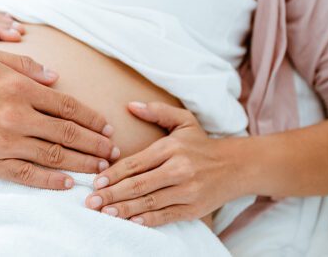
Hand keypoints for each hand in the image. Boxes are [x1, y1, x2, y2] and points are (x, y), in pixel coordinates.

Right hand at [0, 40, 119, 189]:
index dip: (91, 119)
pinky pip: (27, 174)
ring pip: (53, 156)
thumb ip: (25, 65)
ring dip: (81, 164)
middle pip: (68, 133)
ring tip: (99, 169)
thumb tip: (54, 77)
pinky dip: (51, 180)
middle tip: (113, 153)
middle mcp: (17, 115)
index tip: (106, 128)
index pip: (67, 106)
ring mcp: (3, 141)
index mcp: (20, 87)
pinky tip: (67, 183)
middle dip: (95, 144)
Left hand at [85, 102, 243, 226]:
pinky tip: (131, 222)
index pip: (136, 163)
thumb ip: (156, 112)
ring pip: (150, 202)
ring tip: (104, 213)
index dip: (114, 174)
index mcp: (171, 149)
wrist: (236, 166)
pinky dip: (148, 220)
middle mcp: (179, 170)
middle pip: (139, 185)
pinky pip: (166, 216)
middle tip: (91, 202)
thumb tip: (131, 105)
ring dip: (125, 209)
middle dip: (112, 194)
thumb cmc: (202, 144)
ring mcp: (187, 191)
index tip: (96, 182)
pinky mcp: (194, 208)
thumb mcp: (183, 121)